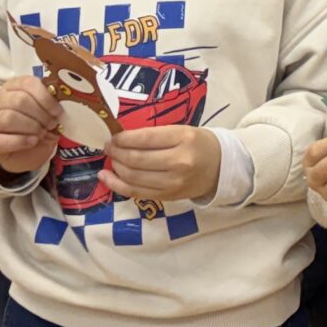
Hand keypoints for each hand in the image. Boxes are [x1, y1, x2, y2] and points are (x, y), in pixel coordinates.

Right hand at [0, 74, 61, 173]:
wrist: (25, 153)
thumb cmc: (36, 127)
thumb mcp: (46, 112)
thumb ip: (51, 104)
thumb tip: (63, 101)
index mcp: (12, 87)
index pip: (27, 84)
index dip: (45, 97)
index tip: (57, 111)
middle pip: (19, 100)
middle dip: (41, 114)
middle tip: (52, 124)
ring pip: (9, 118)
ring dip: (32, 127)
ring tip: (42, 133)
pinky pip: (1, 139)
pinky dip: (21, 141)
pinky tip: (32, 141)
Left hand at [102, 124, 221, 204]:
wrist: (220, 168)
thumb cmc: (198, 144)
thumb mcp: (182, 130)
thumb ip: (155, 135)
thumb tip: (121, 138)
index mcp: (184, 139)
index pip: (145, 139)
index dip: (123, 138)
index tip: (114, 136)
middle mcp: (179, 162)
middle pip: (136, 159)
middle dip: (116, 152)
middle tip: (108, 146)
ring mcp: (173, 182)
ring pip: (133, 177)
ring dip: (115, 167)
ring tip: (111, 159)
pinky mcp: (167, 196)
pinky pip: (135, 192)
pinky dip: (116, 185)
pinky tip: (106, 177)